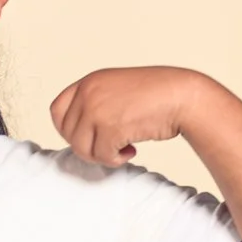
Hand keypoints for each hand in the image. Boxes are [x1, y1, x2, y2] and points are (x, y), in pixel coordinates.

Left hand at [50, 66, 214, 166]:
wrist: (185, 96)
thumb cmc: (158, 95)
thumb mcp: (117, 89)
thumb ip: (96, 104)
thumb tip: (78, 134)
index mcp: (89, 82)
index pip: (56, 110)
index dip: (67, 129)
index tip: (85, 137)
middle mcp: (89, 93)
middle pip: (67, 133)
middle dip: (87, 145)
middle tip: (110, 146)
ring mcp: (97, 109)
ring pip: (81, 148)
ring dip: (102, 155)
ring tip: (122, 149)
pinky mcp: (110, 127)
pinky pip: (101, 155)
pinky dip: (115, 159)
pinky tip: (132, 150)